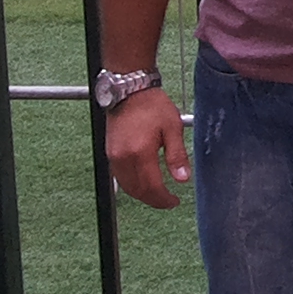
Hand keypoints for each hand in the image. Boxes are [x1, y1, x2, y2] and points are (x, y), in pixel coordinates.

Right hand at [105, 88, 189, 209]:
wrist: (130, 91)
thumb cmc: (153, 106)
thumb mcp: (173, 127)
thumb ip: (177, 155)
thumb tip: (183, 178)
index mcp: (140, 153)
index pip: (151, 187)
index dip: (163, 199)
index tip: (174, 202)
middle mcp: (123, 158)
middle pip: (137, 191)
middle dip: (153, 200)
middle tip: (168, 201)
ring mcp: (113, 156)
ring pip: (127, 187)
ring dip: (142, 194)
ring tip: (158, 194)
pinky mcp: (109, 153)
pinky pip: (120, 177)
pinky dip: (132, 185)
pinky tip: (143, 183)